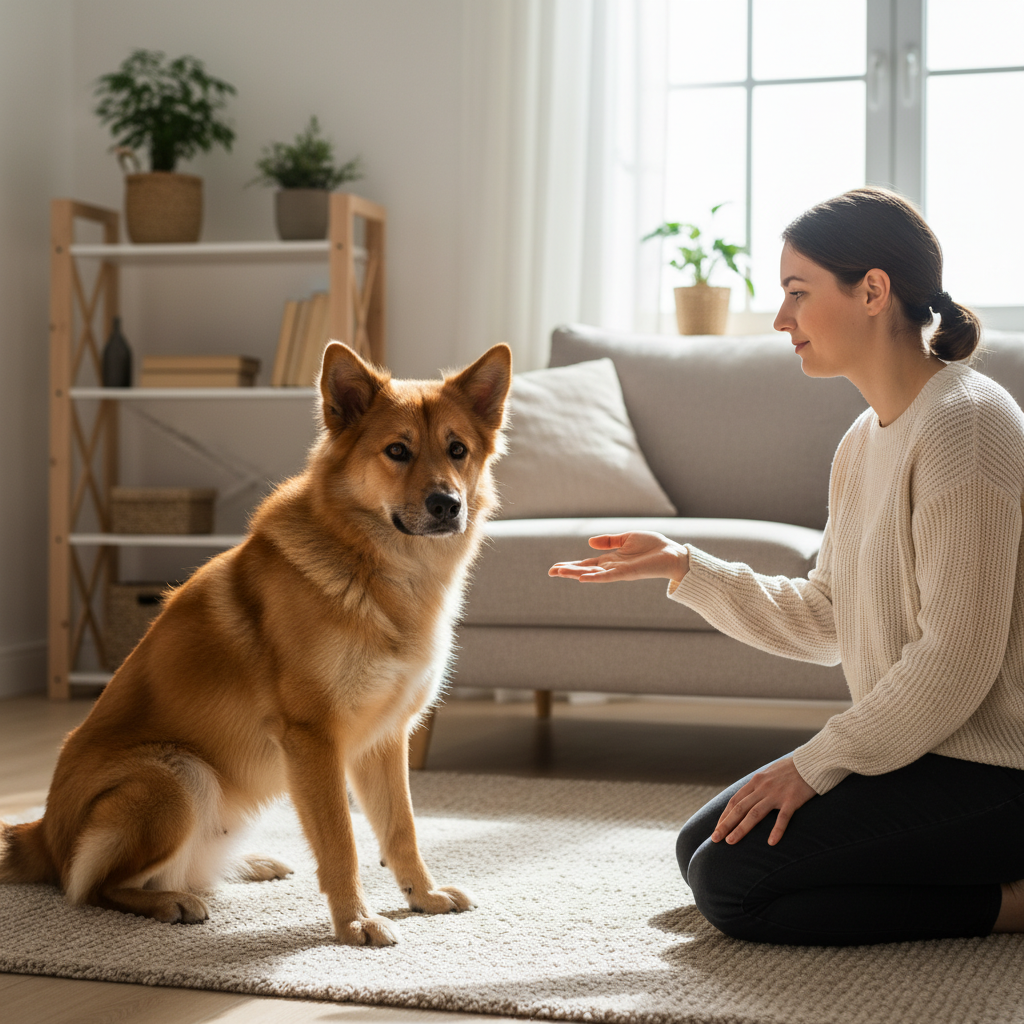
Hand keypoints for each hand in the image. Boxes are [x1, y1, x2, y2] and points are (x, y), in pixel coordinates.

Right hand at [548, 532, 688, 583]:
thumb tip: (589, 542)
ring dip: (576, 574)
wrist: (673, 553)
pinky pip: (608, 577)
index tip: (556, 567)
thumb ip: (609, 540)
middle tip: (551, 572)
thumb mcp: (627, 538)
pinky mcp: (627, 573)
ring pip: (593, 574)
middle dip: (569, 571)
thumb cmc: (654, 546)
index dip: (572, 565)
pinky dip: (595, 578)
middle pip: (586, 570)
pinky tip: (582, 578)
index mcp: (612, 558)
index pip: (588, 563)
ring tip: (559, 573)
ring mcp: (618, 571)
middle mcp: (612, 567)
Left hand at [711, 757, 815, 845]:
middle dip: (726, 824)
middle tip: (715, 838)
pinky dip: (776, 830)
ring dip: (741, 828)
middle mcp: (762, 788)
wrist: (811, 762)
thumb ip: (759, 785)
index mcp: (756, 781)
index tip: (717, 828)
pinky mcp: (792, 800)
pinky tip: (771, 843)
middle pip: (740, 808)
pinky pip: (783, 817)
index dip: (725, 815)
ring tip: (731, 841)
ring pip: (754, 814)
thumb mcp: (769, 773)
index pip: (735, 801)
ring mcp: (776, 794)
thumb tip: (749, 796)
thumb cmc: (791, 770)